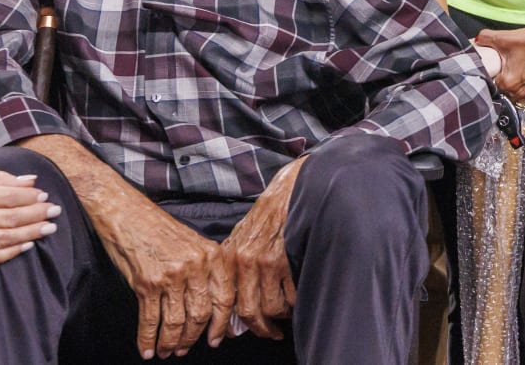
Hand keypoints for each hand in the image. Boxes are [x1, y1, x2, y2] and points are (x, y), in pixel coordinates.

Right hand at [0, 165, 58, 267]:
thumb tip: (28, 181)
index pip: (8, 195)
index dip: (30, 196)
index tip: (44, 195)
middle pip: (10, 217)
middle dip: (37, 214)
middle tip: (55, 211)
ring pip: (5, 237)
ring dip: (31, 233)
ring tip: (49, 228)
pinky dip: (12, 252)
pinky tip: (27, 245)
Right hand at [98, 196, 234, 357]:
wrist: (126, 213)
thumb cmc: (157, 228)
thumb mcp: (193, 243)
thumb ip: (205, 270)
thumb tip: (210, 305)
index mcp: (211, 255)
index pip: (224, 298)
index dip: (219, 325)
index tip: (215, 340)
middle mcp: (195, 265)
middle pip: (200, 314)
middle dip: (192, 338)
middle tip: (184, 349)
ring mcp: (171, 275)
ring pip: (176, 321)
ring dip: (170, 342)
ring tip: (166, 351)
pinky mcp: (147, 282)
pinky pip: (151, 319)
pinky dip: (148, 339)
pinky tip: (147, 348)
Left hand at [221, 160, 302, 340]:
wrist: (292, 189)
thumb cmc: (270, 211)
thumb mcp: (244, 233)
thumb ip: (237, 263)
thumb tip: (234, 300)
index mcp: (231, 256)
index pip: (227, 301)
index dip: (231, 324)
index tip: (235, 335)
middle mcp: (244, 261)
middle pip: (250, 311)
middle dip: (262, 329)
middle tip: (272, 334)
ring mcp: (266, 262)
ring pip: (272, 307)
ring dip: (281, 316)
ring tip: (287, 314)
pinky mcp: (287, 260)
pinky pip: (291, 295)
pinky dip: (295, 303)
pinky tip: (298, 299)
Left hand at [474, 24, 524, 107]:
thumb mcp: (504, 37)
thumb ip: (484, 38)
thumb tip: (476, 41)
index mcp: (508, 83)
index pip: (490, 86)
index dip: (488, 77)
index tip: (489, 70)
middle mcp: (519, 92)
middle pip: (502, 93)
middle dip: (499, 84)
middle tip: (499, 72)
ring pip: (514, 96)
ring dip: (511, 89)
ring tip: (510, 76)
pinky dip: (522, 90)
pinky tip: (521, 78)